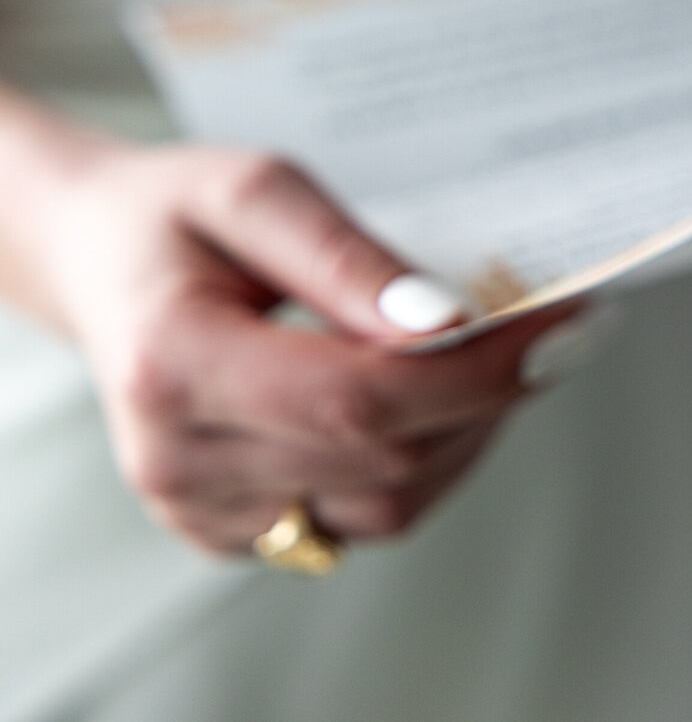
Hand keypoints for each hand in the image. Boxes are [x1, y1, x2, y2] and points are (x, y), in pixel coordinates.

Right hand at [20, 129, 577, 554]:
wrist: (98, 263)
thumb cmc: (175, 213)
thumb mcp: (256, 188)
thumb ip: (344, 257)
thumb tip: (443, 322)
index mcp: (173, 366)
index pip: (357, 401)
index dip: (474, 373)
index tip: (562, 322)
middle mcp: (180, 460)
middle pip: (385, 459)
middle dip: (491, 393)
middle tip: (561, 326)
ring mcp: (202, 511)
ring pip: (389, 506)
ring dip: (469, 433)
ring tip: (506, 355)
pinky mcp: (230, 532)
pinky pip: (361, 518)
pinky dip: (423, 459)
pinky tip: (442, 394)